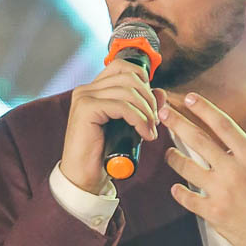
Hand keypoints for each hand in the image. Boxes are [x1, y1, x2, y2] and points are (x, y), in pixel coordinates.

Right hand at [59, 61, 164, 193]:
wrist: (85, 177)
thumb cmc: (104, 155)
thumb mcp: (129, 126)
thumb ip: (142, 107)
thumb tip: (161, 92)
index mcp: (94, 90)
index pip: (123, 67)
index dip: (144, 81)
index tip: (152, 106)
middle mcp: (87, 89)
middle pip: (128, 76)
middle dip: (148, 97)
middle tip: (155, 120)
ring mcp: (85, 97)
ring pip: (127, 90)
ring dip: (146, 111)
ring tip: (150, 130)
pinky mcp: (86, 109)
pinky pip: (122, 106)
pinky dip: (139, 119)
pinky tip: (145, 134)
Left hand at [159, 92, 245, 245]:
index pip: (223, 125)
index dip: (204, 109)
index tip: (190, 98)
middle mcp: (234, 172)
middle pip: (198, 140)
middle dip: (177, 124)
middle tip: (164, 113)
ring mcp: (222, 193)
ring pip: (187, 168)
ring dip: (173, 158)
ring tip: (168, 153)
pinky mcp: (214, 214)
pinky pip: (188, 199)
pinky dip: (179, 192)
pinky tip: (176, 188)